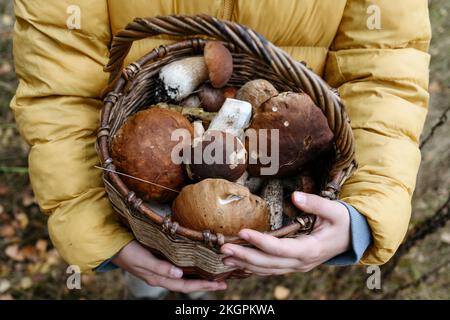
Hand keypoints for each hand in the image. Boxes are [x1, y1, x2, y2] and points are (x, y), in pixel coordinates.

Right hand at [112, 240, 226, 292]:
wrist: (113, 245)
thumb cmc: (127, 252)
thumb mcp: (142, 260)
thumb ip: (159, 267)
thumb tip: (179, 274)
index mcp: (160, 278)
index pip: (185, 285)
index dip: (203, 286)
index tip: (219, 285)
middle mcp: (163, 275)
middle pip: (188, 283)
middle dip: (206, 284)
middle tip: (224, 282)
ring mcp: (161, 269)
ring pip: (185, 275)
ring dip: (200, 276)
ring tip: (215, 273)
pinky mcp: (160, 260)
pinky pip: (180, 266)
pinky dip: (191, 267)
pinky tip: (198, 262)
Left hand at [220, 191, 350, 275]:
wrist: (353, 238)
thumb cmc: (344, 222)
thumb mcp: (334, 210)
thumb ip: (315, 203)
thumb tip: (295, 195)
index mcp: (311, 250)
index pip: (280, 248)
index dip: (260, 242)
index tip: (243, 232)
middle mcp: (302, 263)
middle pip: (269, 263)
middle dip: (245, 256)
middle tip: (224, 248)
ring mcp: (297, 266)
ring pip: (268, 269)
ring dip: (245, 264)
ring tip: (225, 256)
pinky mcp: (294, 264)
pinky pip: (271, 269)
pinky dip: (254, 267)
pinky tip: (239, 262)